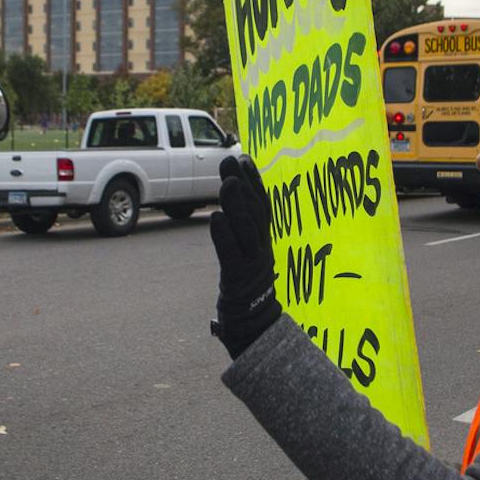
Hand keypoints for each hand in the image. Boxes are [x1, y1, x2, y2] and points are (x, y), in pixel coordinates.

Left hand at [208, 156, 280, 357]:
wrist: (253, 322)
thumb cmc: (245, 283)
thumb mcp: (246, 251)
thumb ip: (242, 226)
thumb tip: (232, 193)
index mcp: (264, 240)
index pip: (262, 204)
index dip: (254, 180)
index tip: (244, 157)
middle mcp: (262, 248)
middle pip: (255, 211)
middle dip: (243, 184)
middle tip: (230, 160)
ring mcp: (252, 264)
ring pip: (247, 230)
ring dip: (237, 205)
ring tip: (227, 183)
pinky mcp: (238, 279)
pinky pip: (231, 255)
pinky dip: (224, 236)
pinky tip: (215, 219)